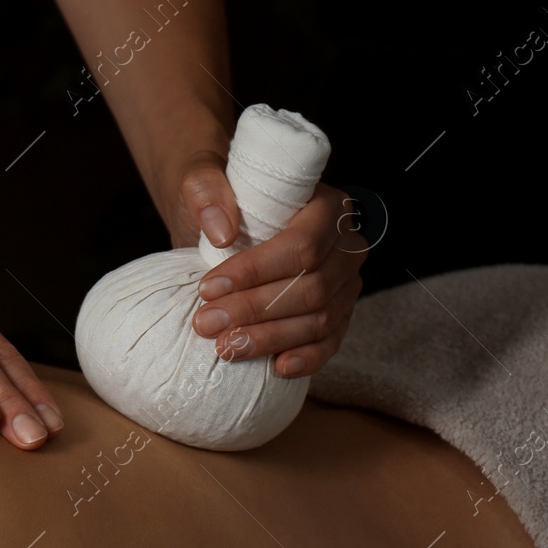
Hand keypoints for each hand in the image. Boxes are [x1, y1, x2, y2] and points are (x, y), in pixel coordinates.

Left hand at [176, 157, 365, 378]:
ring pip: (320, 319)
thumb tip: (220, 230)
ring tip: (224, 348)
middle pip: (311, 288)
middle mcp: (347, 245)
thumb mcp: (200, 178)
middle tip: (206, 324)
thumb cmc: (216, 197)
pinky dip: (307, 358)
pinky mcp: (338, 313)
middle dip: (255, 311)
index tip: (207, 288)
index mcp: (327, 206)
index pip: (301, 246)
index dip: (255, 272)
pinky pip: (331, 341)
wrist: (223, 219)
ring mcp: (346, 283)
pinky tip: (277, 368)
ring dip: (271, 338)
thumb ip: (205, 189)